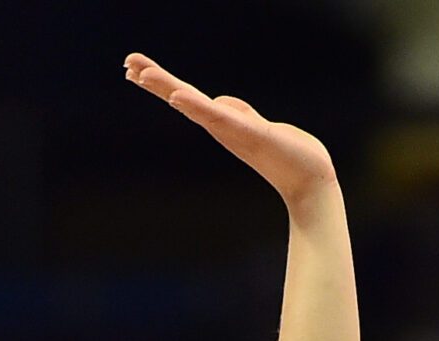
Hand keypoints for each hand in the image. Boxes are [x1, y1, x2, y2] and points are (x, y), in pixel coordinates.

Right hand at [124, 53, 337, 209]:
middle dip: (155, 80)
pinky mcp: (251, 134)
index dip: (161, 82)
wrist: (312, 180)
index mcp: (223, 122)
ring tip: (142, 74)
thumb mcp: (258, 125)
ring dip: (168, 89)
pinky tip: (179, 97)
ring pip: (195, 106)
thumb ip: (239, 114)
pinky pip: (220, 118)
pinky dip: (198, 107)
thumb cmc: (288, 154)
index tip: (133, 67)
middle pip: (182, 98)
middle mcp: (222, 127)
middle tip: (127, 63)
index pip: (186, 96)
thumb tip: (220, 103)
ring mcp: (234, 131)